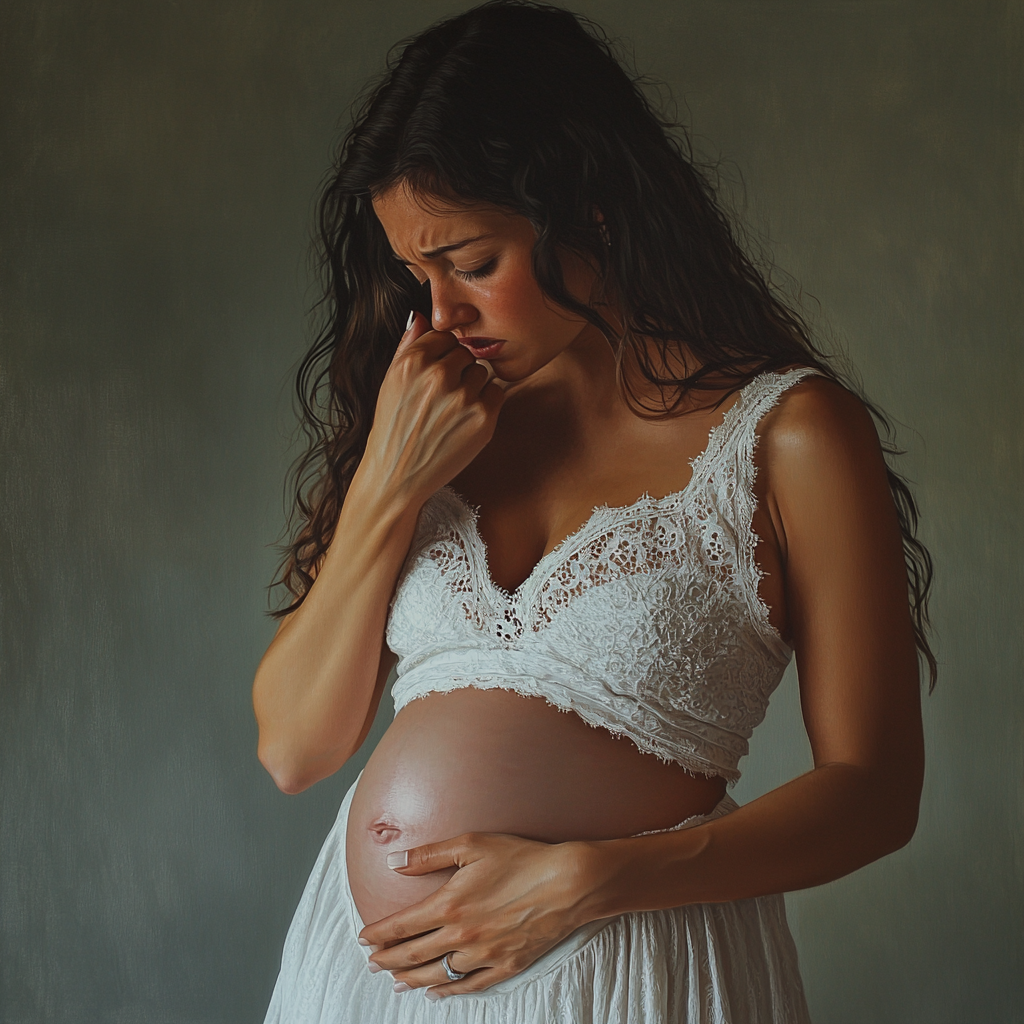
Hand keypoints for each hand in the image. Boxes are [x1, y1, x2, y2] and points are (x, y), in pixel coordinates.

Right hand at [359, 312, 505, 507]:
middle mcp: (438, 375)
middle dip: (458, 370)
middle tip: (443, 397)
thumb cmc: (394, 427)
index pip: (445, 336)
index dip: (442, 355)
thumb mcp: (390, 381)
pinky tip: (465, 420)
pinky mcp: (483, 418)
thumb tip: (421, 315)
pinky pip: (497, 392)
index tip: (435, 375)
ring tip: (452, 411)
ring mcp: (463, 397)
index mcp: (413, 361)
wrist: (397, 475)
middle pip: (465, 352)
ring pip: (482, 372)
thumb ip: (408, 345)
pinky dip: (486, 404)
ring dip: (473, 386)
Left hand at [359, 831, 594, 998]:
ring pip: (437, 974)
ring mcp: (483, 955)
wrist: (566, 883)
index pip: (402, 926)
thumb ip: (428, 855)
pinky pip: (469, 986)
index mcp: (448, 905)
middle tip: (371, 963)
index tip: (363, 938)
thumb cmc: (520, 858)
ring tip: (395, 981)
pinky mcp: (505, 966)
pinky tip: (435, 991)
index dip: (379, 934)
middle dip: (387, 959)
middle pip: (413, 954)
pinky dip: (448, 991)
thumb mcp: (471, 844)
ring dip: (411, 978)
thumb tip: (393, 862)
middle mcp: (461, 936)